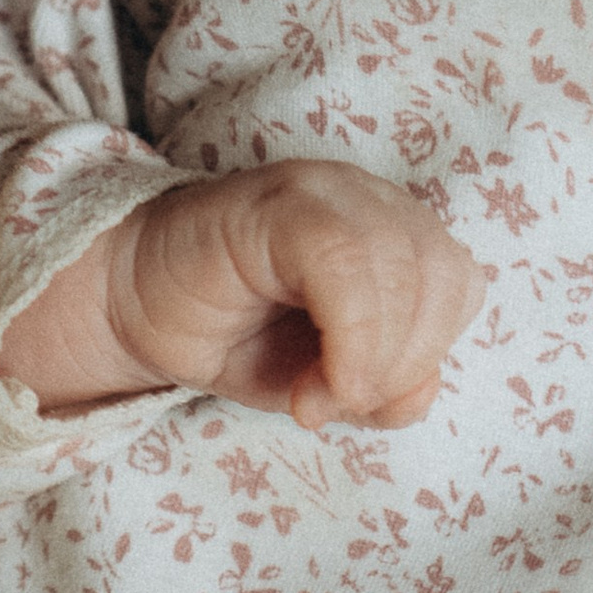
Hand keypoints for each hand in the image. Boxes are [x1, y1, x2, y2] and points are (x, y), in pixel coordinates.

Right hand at [0, 161, 486, 431]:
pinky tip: (315, 381)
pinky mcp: (277, 200)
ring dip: (377, 355)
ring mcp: (324, 190)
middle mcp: (368, 198)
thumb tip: (415, 395)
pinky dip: (351, 333)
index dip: (430, 353)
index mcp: (393, 233)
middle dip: (405, 361)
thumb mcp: (321, 383)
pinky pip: (343, 256)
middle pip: (440, 273)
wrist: (135, 302)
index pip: (457, 284)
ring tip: (321, 396)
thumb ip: (380, 389)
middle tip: (341, 402)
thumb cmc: (236, 337)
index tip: (368, 402)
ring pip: (403, 263)